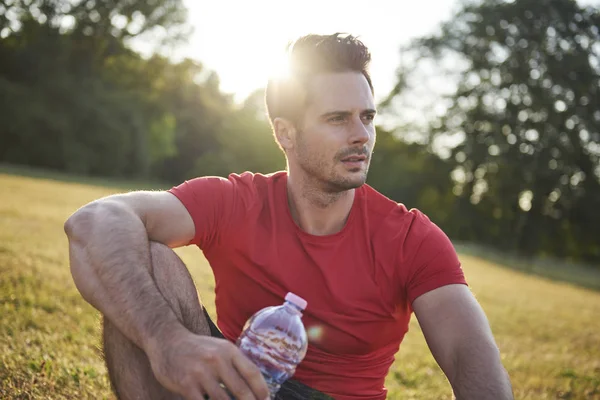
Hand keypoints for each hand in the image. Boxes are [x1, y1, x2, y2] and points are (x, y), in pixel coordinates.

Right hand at [147, 328, 269, 399]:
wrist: (167, 340)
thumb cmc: (197, 348)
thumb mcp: (218, 348)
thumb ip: (234, 364)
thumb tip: (253, 387)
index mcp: (228, 350)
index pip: (252, 373)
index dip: (261, 390)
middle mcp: (217, 360)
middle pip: (241, 391)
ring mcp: (201, 373)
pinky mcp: (186, 385)